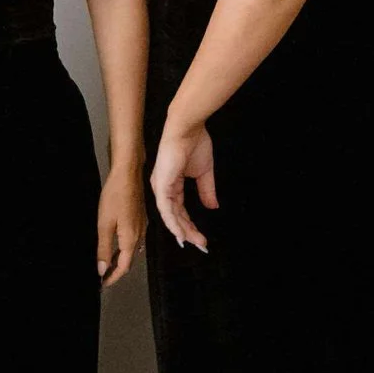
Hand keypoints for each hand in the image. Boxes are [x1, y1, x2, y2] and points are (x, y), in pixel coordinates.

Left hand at [97, 166, 145, 285]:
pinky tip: (116, 244)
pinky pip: (134, 240)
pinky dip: (124, 248)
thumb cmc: (116, 194)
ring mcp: (141, 226)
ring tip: (107, 263)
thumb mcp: (104, 224)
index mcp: (131, 238)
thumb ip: (103, 248)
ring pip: (132, 250)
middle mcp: (139, 234)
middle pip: (129, 260)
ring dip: (120, 259)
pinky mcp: (139, 219)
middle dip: (116, 270)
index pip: (123, 267)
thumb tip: (102, 268)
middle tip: (103, 275)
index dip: (113, 277)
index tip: (103, 283)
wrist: (128, 174)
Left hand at [149, 120, 217, 251]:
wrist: (188, 128)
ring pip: (170, 216)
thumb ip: (206, 190)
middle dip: (188, 232)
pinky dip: (173, 223)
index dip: (190, 225)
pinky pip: (165, 209)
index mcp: (171, 184)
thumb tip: (213, 206)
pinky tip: (182, 233)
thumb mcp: (204, 172)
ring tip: (195, 241)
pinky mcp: (161, 185)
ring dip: (183, 230)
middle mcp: (163, 188)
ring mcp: (161, 187)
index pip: (179, 210)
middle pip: (175, 217)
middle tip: (200, 244)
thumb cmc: (194, 143)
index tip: (201, 237)